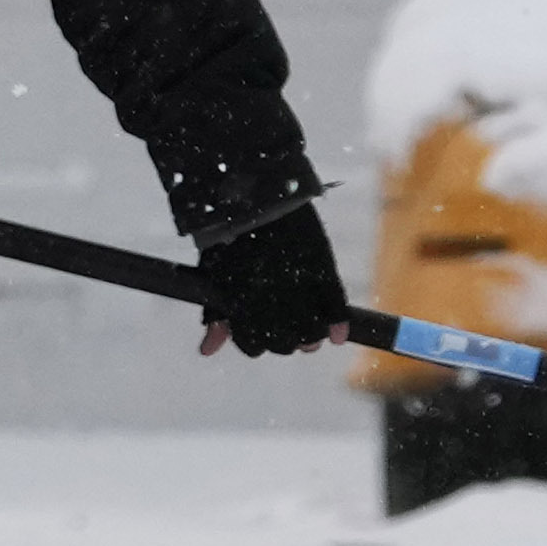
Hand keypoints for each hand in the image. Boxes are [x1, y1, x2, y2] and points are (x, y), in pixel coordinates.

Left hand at [187, 192, 349, 360]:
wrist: (254, 194)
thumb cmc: (229, 233)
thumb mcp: (215, 274)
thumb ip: (215, 313)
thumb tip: (207, 351)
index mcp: (243, 306)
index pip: (252, 346)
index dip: (254, 340)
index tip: (256, 330)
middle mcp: (273, 305)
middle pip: (283, 345)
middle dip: (282, 339)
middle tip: (283, 325)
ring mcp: (300, 290)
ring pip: (310, 335)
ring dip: (309, 336)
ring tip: (307, 327)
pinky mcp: (323, 273)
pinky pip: (336, 307)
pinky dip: (339, 324)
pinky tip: (338, 335)